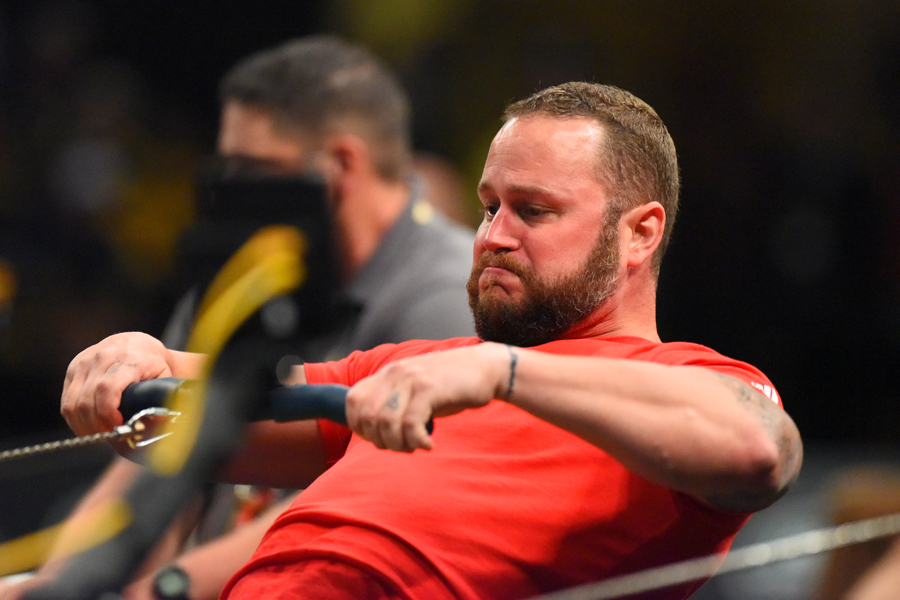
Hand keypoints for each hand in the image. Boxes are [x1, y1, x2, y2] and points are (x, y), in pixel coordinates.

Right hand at [61, 333, 173, 436]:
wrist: (136, 343)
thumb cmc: (152, 363)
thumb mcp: (164, 377)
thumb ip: (163, 398)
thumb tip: (163, 420)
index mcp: (126, 359)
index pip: (107, 389)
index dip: (108, 414)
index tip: (118, 428)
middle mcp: (101, 357)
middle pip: (87, 401)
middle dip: (97, 426)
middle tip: (111, 437)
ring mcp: (83, 362)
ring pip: (73, 404)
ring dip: (84, 426)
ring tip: (101, 434)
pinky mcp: (73, 368)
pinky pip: (67, 401)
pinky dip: (76, 419)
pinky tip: (89, 426)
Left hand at [345, 342, 509, 452]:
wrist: (486, 369)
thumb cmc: (449, 386)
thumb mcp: (414, 390)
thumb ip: (393, 402)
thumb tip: (372, 431)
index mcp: (387, 373)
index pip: (353, 402)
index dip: (360, 427)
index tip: (381, 438)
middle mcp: (395, 372)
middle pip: (368, 417)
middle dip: (381, 440)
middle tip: (402, 445)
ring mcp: (412, 379)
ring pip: (387, 422)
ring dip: (400, 444)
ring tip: (416, 445)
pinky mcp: (430, 389)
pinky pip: (411, 424)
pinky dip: (417, 441)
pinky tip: (429, 444)